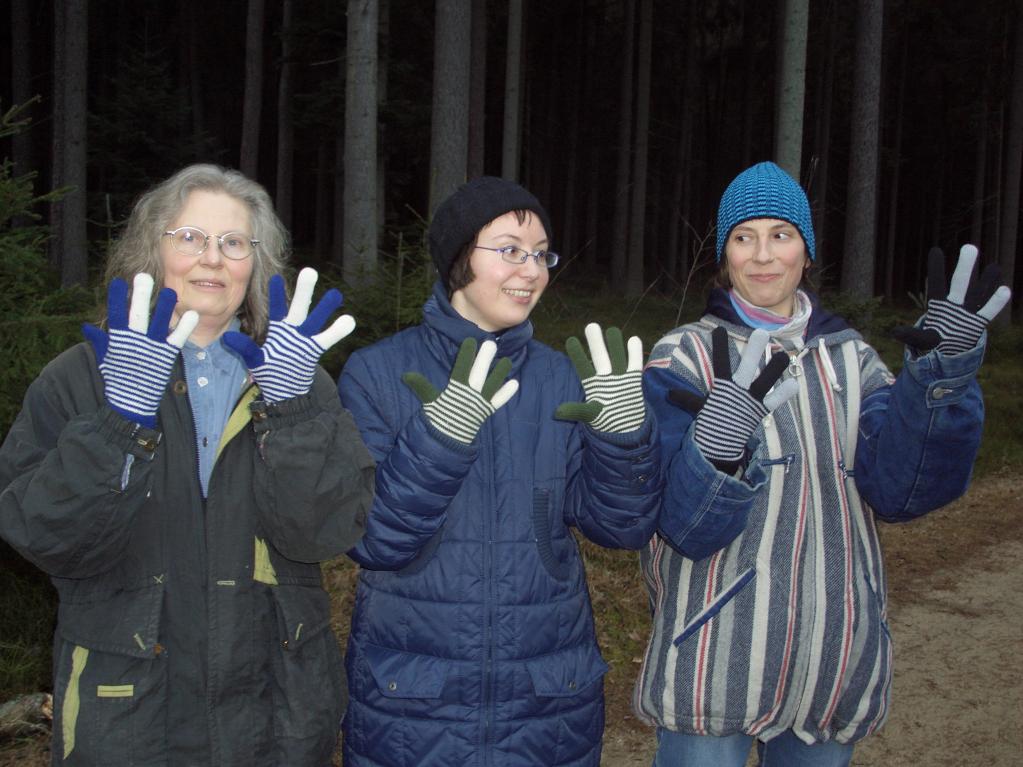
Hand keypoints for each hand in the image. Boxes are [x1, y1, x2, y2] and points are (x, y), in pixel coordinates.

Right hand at [82, 274, 198, 427]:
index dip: (116, 299)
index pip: (115, 316)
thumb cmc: (118, 380)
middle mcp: (134, 343)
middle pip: (136, 315)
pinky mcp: (166, 357)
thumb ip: (100, 342)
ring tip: (171, 291)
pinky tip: (193, 314)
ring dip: (165, 307)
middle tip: (143, 277)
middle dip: (139, 296)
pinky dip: (185, 327)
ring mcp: (151, 349)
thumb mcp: (107, 359)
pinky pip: (177, 338)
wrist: (131, 404)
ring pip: (159, 323)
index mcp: (118, 341)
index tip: (118, 282)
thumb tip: (88, 327)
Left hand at [223, 268, 354, 401]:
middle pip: (300, 307)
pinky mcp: (315, 349)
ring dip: (325, 308)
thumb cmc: (269, 371)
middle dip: (305, 291)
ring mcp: (306, 338)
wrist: (286, 390)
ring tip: (336, 294)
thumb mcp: (254, 359)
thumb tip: (226, 337)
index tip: (274, 277)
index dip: (276, 294)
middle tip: (310, 271)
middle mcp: (293, 329)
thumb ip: (244, 347)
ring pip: (317, 319)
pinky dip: (338, 331)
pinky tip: (349, 320)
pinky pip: (328, 338)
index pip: (276, 308)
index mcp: (277, 329)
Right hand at [402, 337, 517, 443]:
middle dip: (484, 359)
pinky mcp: (486, 410)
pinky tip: (514, 383)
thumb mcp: (429, 402)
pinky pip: (498, 400)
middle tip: (491, 344)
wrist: (447, 440)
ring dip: (500, 372)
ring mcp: (480, 402)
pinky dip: (506, 392)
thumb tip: (406, 375)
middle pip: (478, 373)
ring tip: (507, 361)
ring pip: (492, 384)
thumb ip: (421, 386)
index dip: (467, 354)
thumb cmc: (438, 418)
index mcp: (456, 389)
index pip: (462, 368)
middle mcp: (470, 394)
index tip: (471, 341)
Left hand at [555, 323, 644, 432]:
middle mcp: (605, 376)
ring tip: (612, 330)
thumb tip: (556, 413)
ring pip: (617, 356)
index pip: (583, 366)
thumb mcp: (590, 415)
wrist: (625, 425)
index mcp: (592, 384)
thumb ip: (576, 410)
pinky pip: (634, 364)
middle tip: (591, 326)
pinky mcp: (633, 379)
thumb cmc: (604, 418)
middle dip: (596, 343)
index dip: (578, 354)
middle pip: (600, 357)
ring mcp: (620, 376)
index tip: (571, 340)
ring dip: (615, 344)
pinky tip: (633, 340)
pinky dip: (634, 353)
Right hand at [669, 327, 796, 469]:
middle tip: (762, 333)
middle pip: (748, 366)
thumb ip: (688, 399)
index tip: (719, 329)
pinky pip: (774, 401)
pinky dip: (783, 394)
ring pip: (766, 380)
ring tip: (784, 355)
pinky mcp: (759, 410)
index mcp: (722, 387)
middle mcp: (738, 390)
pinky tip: (794, 383)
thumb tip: (670, 393)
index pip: (720, 361)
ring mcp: (751, 400)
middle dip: (754, 349)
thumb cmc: (708, 425)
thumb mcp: (698, 409)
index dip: (719, 345)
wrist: (718, 447)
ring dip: (776, 368)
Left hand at [893, 245, 1010, 354]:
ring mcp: (968, 310)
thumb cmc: (934, 339)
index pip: (936, 284)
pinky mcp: (979, 321)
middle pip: (960, 282)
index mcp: (937, 304)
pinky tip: (1004, 290)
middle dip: (965, 267)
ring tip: (994, 268)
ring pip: (979, 291)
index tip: (935, 250)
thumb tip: (893, 332)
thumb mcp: (921, 338)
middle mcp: (955, 303)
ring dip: (986, 281)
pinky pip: (989, 311)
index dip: (936, 269)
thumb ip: (910, 335)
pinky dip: (996, 302)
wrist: (949, 350)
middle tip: (969, 248)